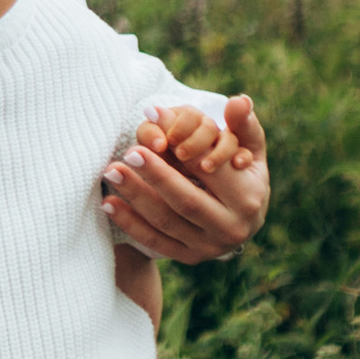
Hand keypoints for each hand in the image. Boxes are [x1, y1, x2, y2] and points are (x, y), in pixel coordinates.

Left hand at [101, 96, 268, 261]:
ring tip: (111, 171)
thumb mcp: (251, 149)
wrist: (242, 222)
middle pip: (187, 200)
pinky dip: (130, 224)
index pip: (211, 170)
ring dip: (136, 197)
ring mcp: (208, 247)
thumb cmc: (242, 175)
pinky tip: (109, 203)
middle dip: (156, 175)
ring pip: (166, 222)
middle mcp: (231, 229)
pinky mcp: (188, 258)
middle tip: (129, 151)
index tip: (155, 121)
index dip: (184, 144)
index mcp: (248, 198)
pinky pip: (154, 241)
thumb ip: (243, 124)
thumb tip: (238, 100)